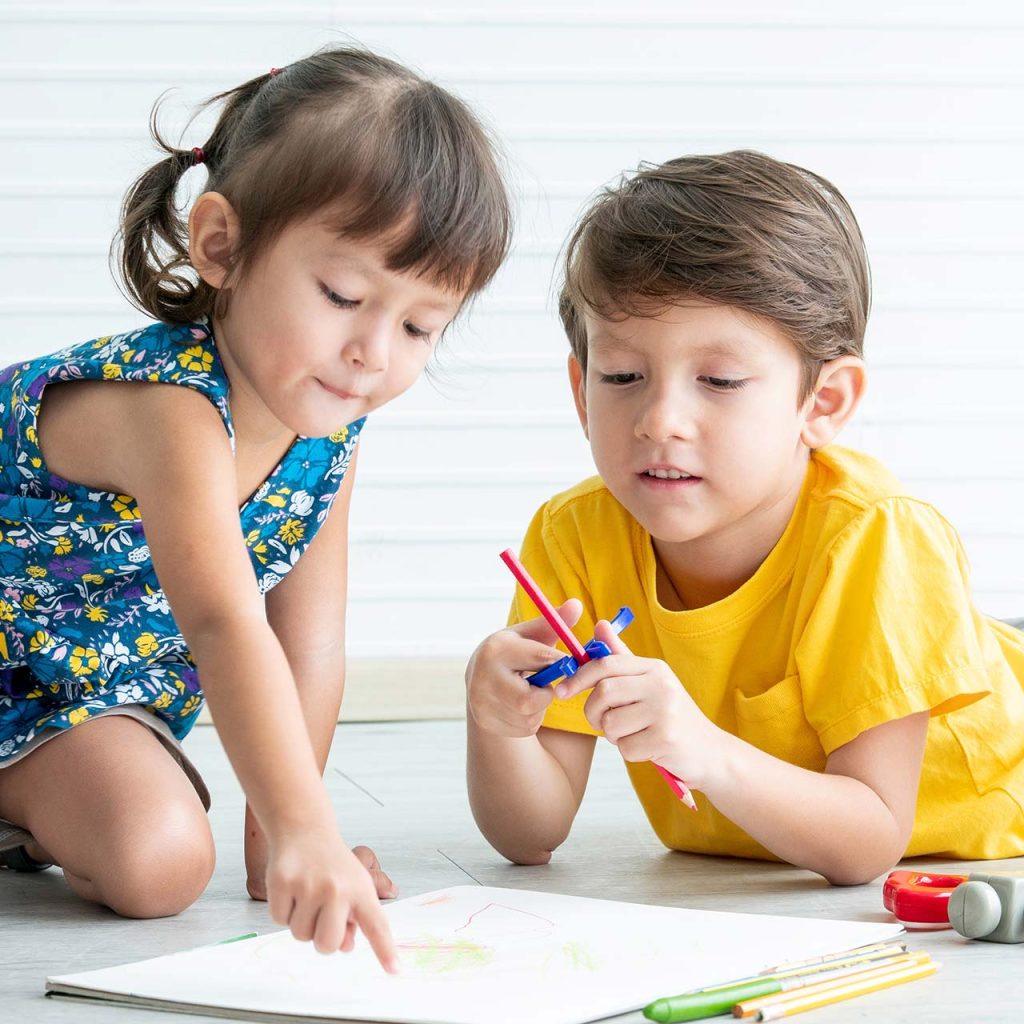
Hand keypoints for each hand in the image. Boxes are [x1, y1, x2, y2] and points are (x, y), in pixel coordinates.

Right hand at [266, 827, 397, 968]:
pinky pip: (279, 920)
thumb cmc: (332, 865)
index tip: (395, 970)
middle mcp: (338, 888)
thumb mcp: (353, 886)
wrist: (306, 829)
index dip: (385, 950)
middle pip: (327, 945)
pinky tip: (292, 888)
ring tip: (307, 893)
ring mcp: (310, 886)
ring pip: (300, 935)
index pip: (376, 925)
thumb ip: (353, 919)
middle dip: (321, 939)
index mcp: (361, 890)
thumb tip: (344, 946)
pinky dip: (283, 910)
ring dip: (301, 921)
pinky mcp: (284, 882)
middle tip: (322, 915)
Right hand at [465, 598, 582, 736]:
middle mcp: (482, 677)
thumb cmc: (516, 650)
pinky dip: (531, 720)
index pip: (538, 660)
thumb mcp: (533, 634)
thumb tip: (577, 604)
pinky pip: (524, 729)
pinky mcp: (486, 721)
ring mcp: (481, 702)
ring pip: (529, 717)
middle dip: (545, 694)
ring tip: (531, 692)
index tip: (567, 665)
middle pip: (529, 701)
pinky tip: (522, 706)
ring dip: (540, 707)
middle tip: (544, 684)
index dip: (559, 665)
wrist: (481, 675)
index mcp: (496, 649)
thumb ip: (556, 622)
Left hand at [554, 619, 721, 785]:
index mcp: (654, 668)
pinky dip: (629, 752)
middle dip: (592, 711)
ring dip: (613, 735)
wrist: (710, 751)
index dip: (578, 677)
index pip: (606, 663)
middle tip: (600, 720)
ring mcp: (665, 711)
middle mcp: (661, 685)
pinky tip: (647, 747)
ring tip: (632, 733)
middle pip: (603, 692)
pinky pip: (625, 748)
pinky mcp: (666, 739)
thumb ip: (621, 657)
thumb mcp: (650, 681)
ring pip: (610, 723)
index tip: (561, 691)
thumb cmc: (671, 715)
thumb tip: (599, 625)